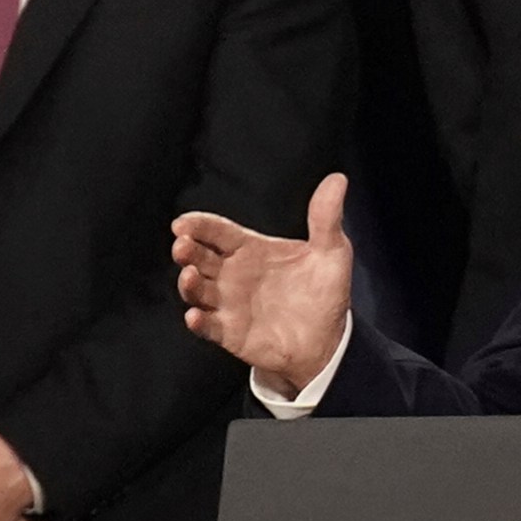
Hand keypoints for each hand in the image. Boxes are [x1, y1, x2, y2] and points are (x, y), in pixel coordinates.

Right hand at [173, 173, 354, 392]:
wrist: (328, 340)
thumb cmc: (324, 292)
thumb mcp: (331, 252)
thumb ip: (326, 218)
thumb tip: (337, 180)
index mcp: (251, 249)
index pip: (218, 232)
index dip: (199, 225)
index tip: (183, 223)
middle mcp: (232, 275)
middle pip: (200, 257)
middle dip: (187, 249)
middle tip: (182, 244)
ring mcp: (228, 304)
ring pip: (197, 291)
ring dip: (189, 284)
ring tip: (190, 275)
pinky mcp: (230, 333)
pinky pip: (208, 327)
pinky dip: (198, 322)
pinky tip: (195, 316)